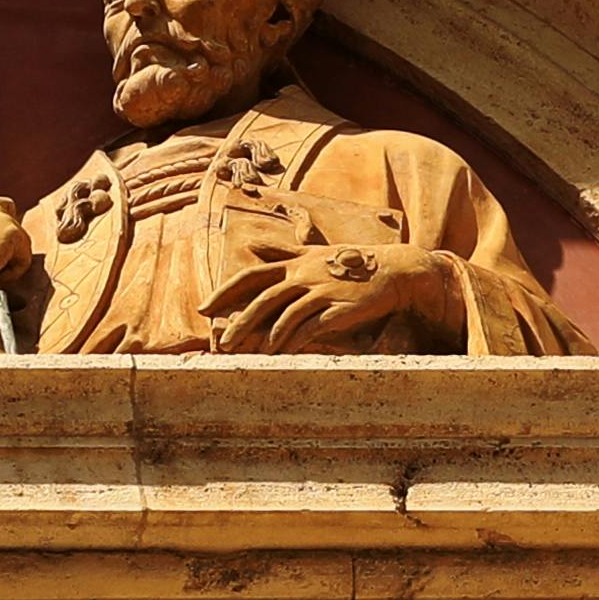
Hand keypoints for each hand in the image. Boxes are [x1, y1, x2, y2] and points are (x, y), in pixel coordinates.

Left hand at [199, 240, 468, 353]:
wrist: (394, 270)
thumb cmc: (351, 263)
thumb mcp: (314, 254)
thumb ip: (282, 253)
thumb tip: (253, 246)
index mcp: (295, 264)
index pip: (251, 275)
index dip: (225, 292)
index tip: (204, 309)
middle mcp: (304, 275)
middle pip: (263, 298)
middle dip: (239, 321)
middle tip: (223, 344)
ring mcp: (321, 290)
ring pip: (284, 312)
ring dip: (265, 334)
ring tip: (252, 353)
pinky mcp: (339, 307)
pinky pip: (311, 325)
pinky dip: (295, 338)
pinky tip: (284, 351)